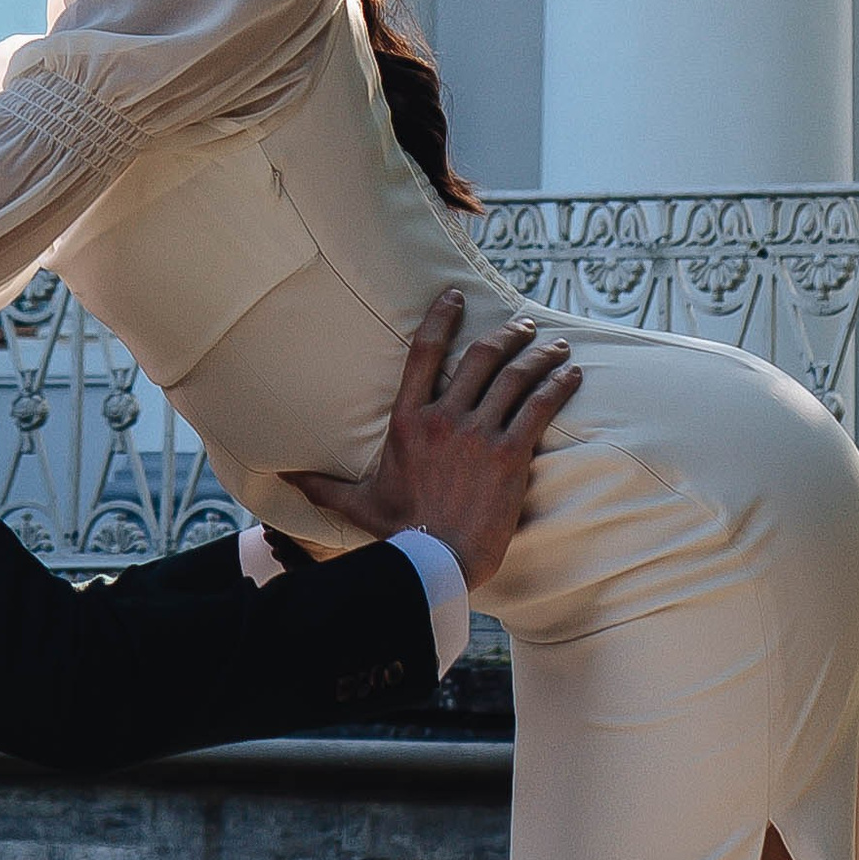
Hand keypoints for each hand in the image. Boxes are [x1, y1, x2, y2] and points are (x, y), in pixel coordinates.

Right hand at [289, 289, 575, 592]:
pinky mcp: (509, 455)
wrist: (436, 563)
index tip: (455, 297)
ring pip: (514, 377)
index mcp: (407, 421)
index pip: (424, 352)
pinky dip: (558, 386)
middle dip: (507, 335)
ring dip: (539, 356)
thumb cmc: (399, 534)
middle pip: (480, 357)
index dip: (441, 318)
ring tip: (556, 347)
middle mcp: (443, 418)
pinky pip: (538, 408)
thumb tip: (287, 477)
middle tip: (522, 326)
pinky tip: (571, 375)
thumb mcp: (357, 503)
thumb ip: (324, 485)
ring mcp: (478, 434)